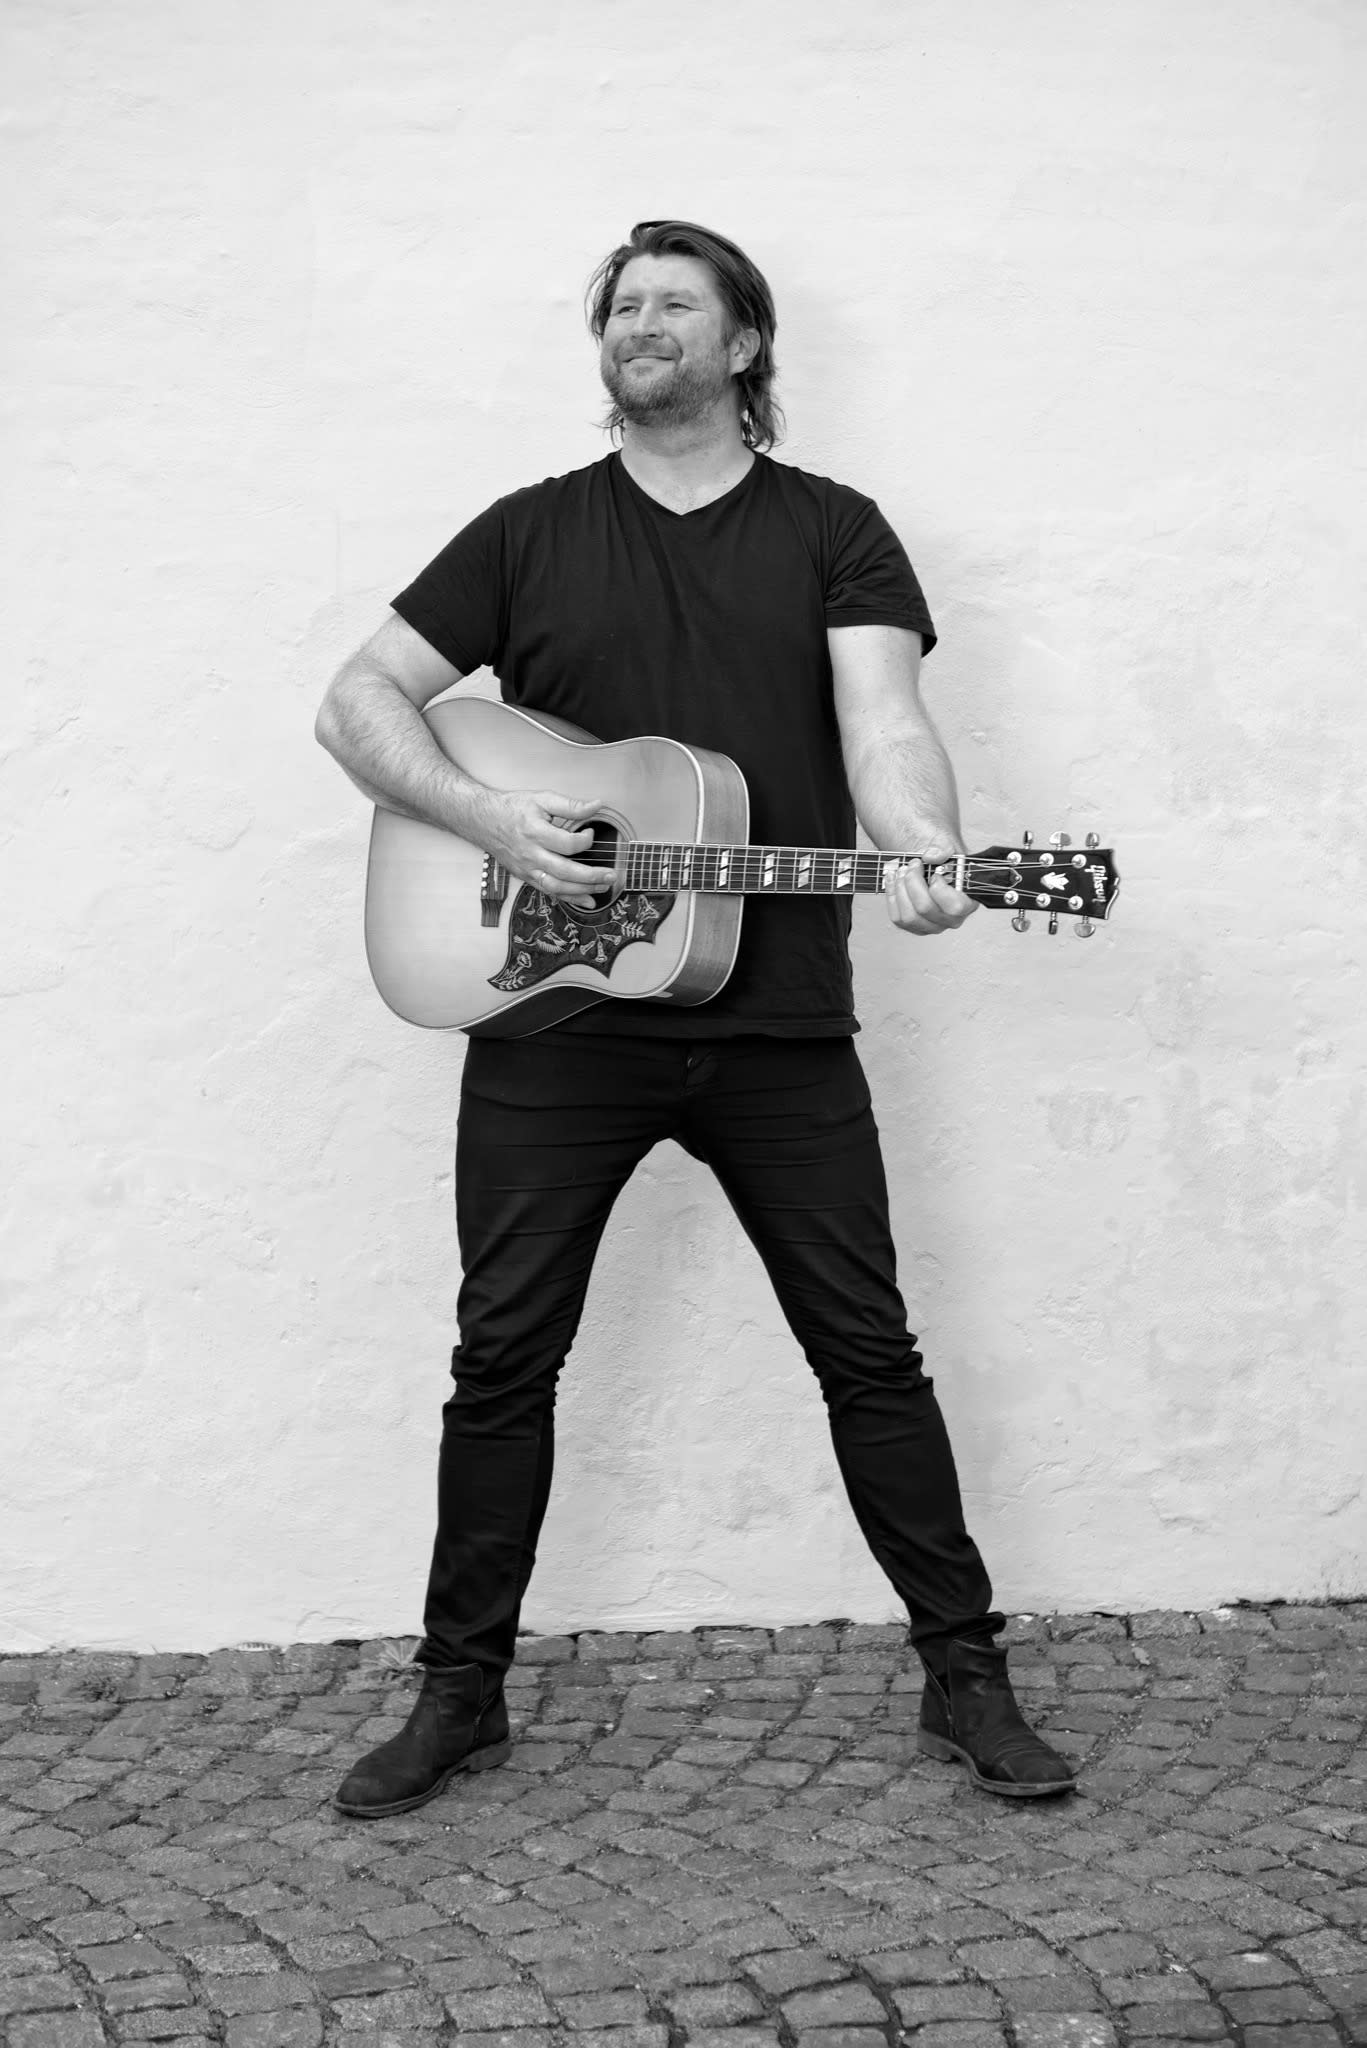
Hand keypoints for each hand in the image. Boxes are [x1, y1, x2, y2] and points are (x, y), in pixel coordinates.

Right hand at [473, 788, 611, 910]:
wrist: (482, 821)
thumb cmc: (513, 808)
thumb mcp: (541, 798)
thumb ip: (570, 805)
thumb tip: (597, 805)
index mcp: (535, 832)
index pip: (567, 844)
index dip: (585, 841)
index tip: (591, 833)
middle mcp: (530, 854)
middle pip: (564, 871)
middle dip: (591, 876)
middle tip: (612, 875)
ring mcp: (527, 869)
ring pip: (557, 886)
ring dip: (583, 891)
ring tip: (603, 888)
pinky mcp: (526, 877)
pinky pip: (549, 891)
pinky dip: (569, 898)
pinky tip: (587, 900)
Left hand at [885, 856, 977, 935]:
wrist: (928, 863)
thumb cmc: (941, 858)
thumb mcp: (946, 845)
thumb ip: (943, 848)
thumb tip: (932, 856)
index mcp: (968, 902)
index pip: (956, 907)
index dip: (939, 889)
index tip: (934, 873)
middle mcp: (951, 919)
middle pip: (926, 909)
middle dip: (913, 882)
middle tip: (912, 865)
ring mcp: (932, 925)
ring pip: (909, 916)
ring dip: (900, 889)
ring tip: (901, 871)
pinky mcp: (914, 926)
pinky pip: (898, 918)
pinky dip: (891, 895)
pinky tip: (892, 880)